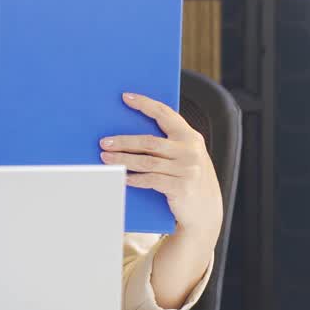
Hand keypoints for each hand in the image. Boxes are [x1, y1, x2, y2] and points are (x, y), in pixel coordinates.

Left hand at [100, 93, 222, 244]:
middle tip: (103, 142)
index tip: (126, 97)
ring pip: (146, 162)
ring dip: (122, 160)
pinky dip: (134, 178)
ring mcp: (187, 169)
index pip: (165, 114)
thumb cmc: (188, 179)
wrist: (206, 212)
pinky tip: (122, 177)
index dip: (145, 104)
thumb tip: (132, 134)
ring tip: (105, 158)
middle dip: (123, 141)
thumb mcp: (186, 157)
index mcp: (191, 137)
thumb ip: (170, 144)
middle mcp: (190, 151)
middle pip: (149, 142)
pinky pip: (151, 180)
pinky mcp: (181, 187)